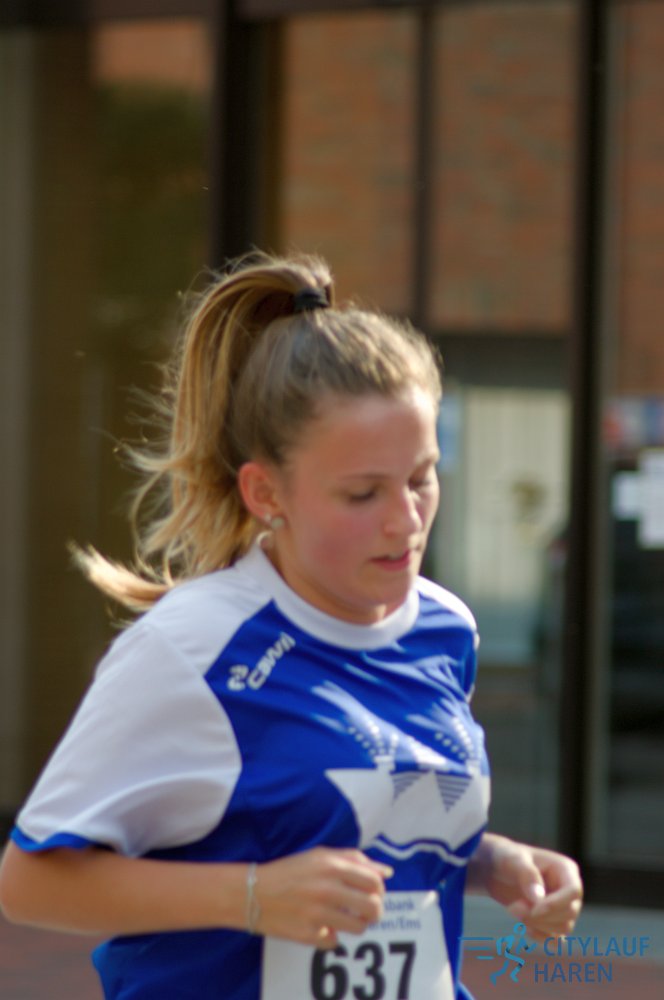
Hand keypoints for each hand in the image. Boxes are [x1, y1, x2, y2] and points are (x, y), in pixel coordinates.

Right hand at [252, 847, 392, 947]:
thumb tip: (387, 872)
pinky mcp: (308, 935)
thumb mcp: (320, 856)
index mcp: (332, 866)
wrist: (253, 892)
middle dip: (374, 911)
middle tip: (365, 910)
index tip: (372, 893)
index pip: (375, 881)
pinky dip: (331, 936)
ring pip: (359, 927)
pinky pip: (335, 942)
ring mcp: (318, 914)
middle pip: (373, 907)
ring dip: (357, 925)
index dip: (379, 890)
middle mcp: (327, 889)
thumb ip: (355, 860)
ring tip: (346, 918)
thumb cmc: (291, 871)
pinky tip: (321, 926)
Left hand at [468, 833, 582, 941]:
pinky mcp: (554, 922)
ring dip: (538, 925)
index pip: (574, 891)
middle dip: (541, 916)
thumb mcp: (513, 859)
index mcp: (565, 869)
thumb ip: (527, 875)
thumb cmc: (506, 859)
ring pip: (564, 927)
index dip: (556, 904)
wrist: (495, 871)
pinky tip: (524, 928)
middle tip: (513, 908)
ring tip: (514, 911)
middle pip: (570, 912)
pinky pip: (556, 940)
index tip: (534, 909)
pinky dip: (541, 938)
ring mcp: (563, 907)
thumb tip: (539, 898)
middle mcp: (568, 889)